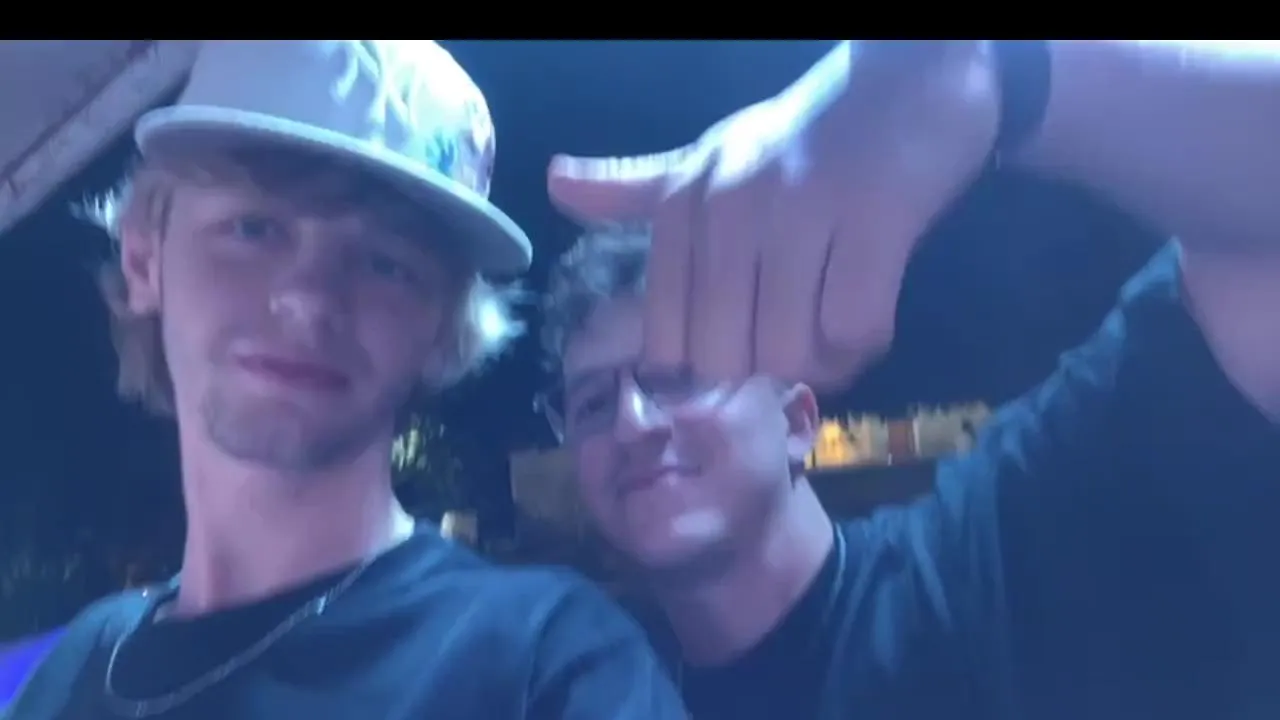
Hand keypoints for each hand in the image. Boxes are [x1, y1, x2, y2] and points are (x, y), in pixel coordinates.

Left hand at [548, 41, 998, 389]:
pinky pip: (853, 329)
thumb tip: (553, 183)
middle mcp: (729, 207)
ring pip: (787, 351)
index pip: (666, 339)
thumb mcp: (708, 158)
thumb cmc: (801, 137)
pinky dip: (862, 346)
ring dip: (818, 365)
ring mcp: (801, 210)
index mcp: (683, 204)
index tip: (741, 356)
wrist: (907, 82)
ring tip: (833, 331)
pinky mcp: (875, 218)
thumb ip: (636, 188)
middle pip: (722, 356)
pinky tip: (868, 319)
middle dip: (762, 375)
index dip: (704, 371)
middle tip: (796, 347)